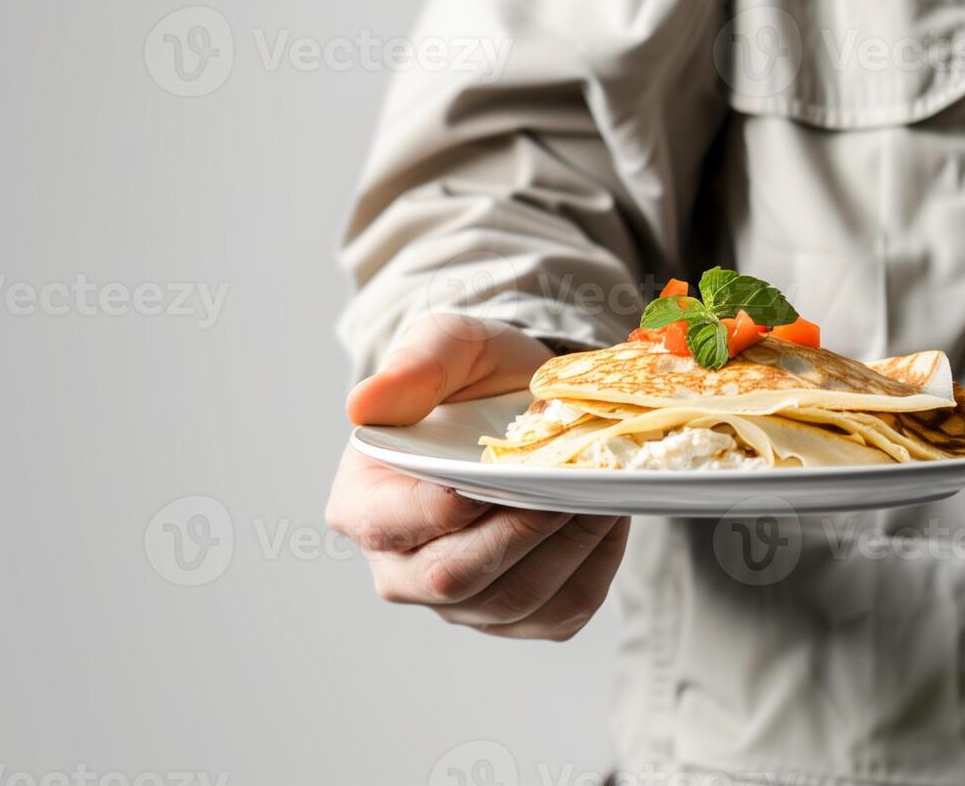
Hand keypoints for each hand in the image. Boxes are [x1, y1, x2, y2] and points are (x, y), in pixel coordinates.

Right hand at [326, 313, 628, 639]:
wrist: (525, 403)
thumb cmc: (475, 377)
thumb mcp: (448, 346)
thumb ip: (413, 366)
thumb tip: (362, 403)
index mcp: (361, 506)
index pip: (391, 526)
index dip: (443, 508)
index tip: (495, 475)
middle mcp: (399, 569)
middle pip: (452, 579)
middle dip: (518, 531)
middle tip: (565, 483)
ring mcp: (457, 602)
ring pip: (512, 602)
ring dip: (565, 547)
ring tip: (595, 492)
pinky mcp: (515, 617)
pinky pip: (557, 613)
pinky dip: (592, 567)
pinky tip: (603, 517)